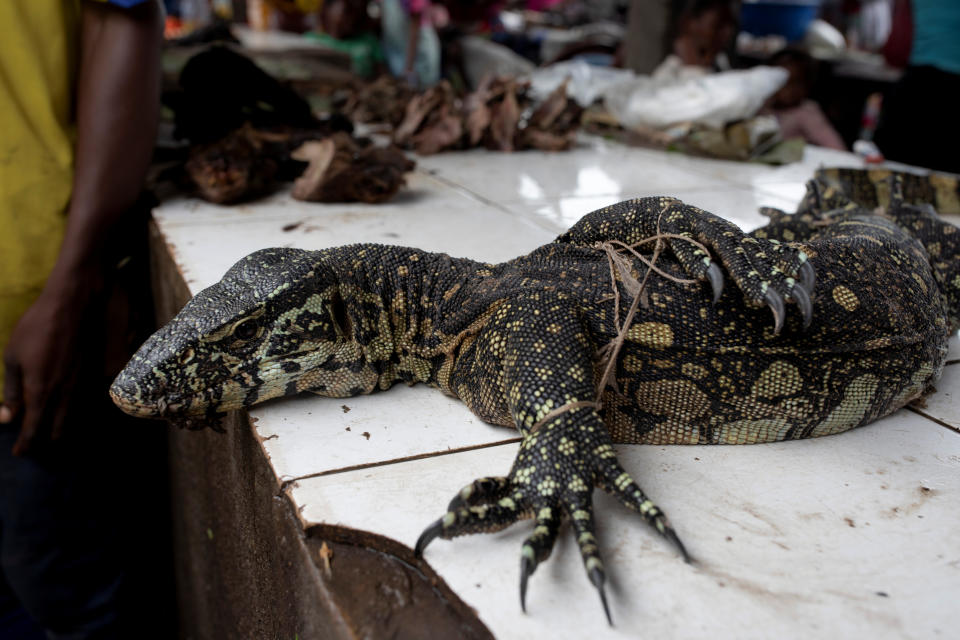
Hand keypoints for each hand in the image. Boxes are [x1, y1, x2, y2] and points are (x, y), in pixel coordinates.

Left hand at [0, 265, 103, 454]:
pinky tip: (69, 411)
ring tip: (52, 435)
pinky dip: (74, 413)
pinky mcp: (93, 375)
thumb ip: (11, 391)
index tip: (19, 453)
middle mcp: (64, 394)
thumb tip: (6, 419)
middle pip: (58, 429)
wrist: (73, 305)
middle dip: (45, 442)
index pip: (34, 429)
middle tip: (35, 447)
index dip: (26, 444)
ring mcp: (82, 385)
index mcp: (41, 391)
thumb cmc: (37, 328)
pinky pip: (84, 404)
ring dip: (61, 429)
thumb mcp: (13, 358)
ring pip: (73, 418)